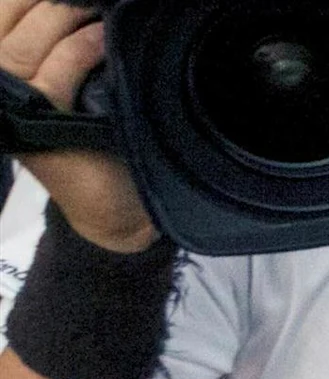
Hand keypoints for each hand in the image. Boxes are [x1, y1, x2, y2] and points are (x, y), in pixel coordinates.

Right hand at [0, 0, 152, 250]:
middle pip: (1, 20)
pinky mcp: (37, 130)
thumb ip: (55, 38)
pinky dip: (80, 49)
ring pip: (23, 45)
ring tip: (95, 6)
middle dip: (41, 0)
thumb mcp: (69, 75)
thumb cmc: (96, 133)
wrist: (114, 206)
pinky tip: (103, 36)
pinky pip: (55, 74)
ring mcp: (11, 110)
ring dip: (62, 17)